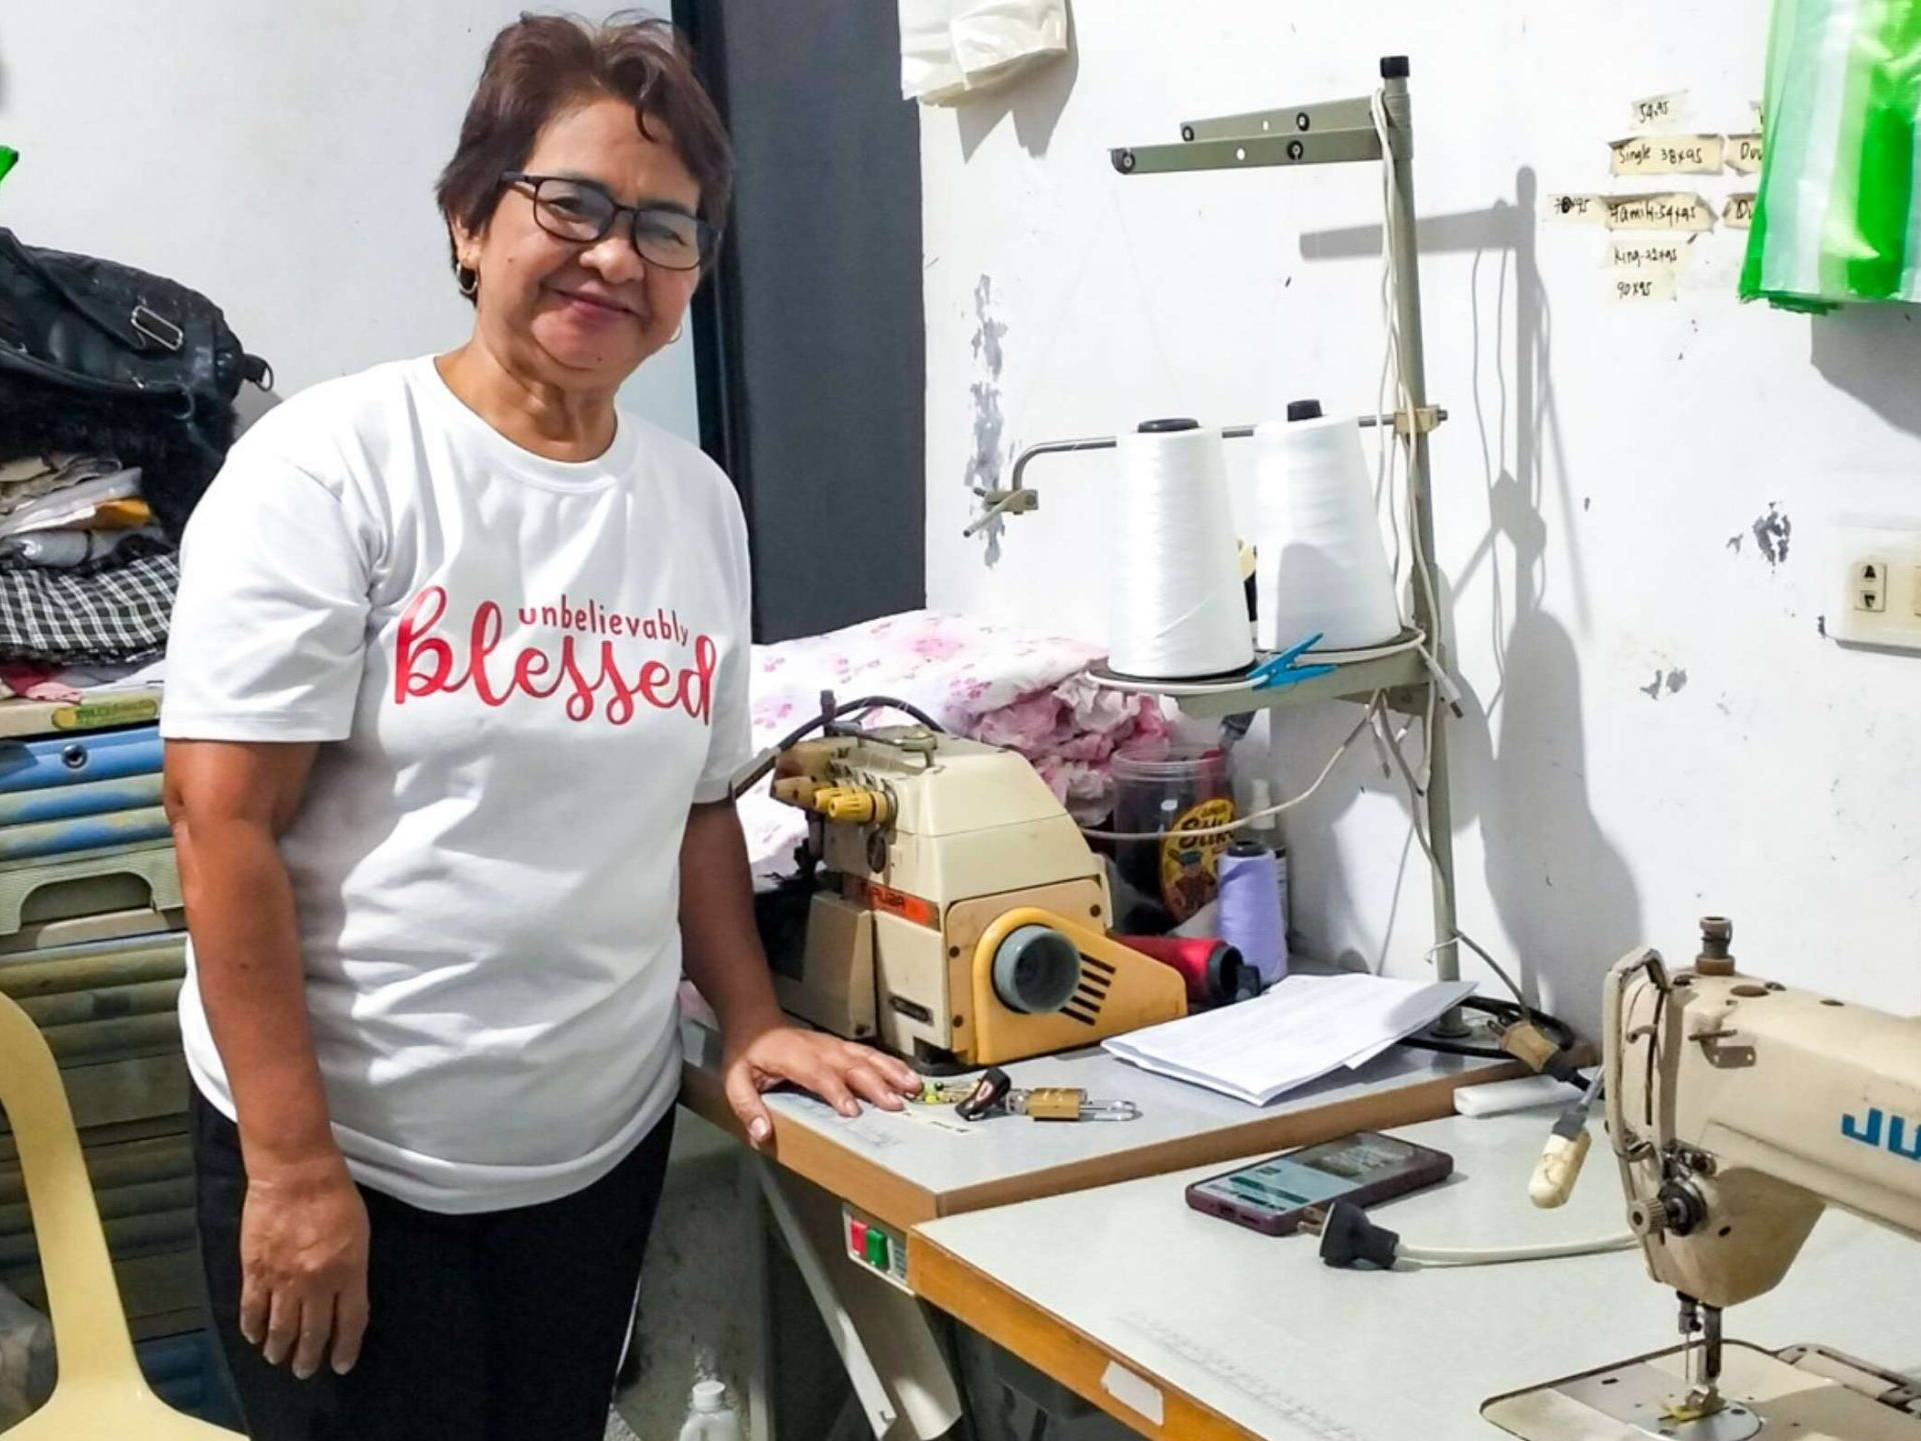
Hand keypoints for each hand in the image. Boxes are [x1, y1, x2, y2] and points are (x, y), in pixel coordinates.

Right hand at [239, 1152, 370, 1379]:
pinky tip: (253, 1336)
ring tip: (277, 1359)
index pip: (350, 1322)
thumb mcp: (360, 1233)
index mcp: (349, 1272)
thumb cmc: (336, 1195)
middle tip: (305, 1371)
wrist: (296, 1173)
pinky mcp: (255, 1270)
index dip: (346, 1347)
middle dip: (309, 1357)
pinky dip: (251, 1327)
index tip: (342, 1364)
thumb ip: (353, 1268)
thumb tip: (345, 1295)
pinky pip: (251, 1308)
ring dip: (279, 1348)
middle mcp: (317, 1284)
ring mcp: (284, 1279)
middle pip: (313, 1332)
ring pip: (280, 1327)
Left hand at [722, 1022, 921, 1146]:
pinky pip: (869, 1054)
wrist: (756, 1024)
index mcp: (793, 1057)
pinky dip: (891, 1064)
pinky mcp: (842, 1047)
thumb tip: (762, 1132)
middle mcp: (819, 1048)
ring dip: (891, 1071)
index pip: (818, 1074)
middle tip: (896, 1105)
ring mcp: (833, 1045)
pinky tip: (908, 1076)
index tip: (853, 1112)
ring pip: (866, 1056)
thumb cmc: (747, 1056)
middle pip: (850, 1064)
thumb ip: (747, 1107)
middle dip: (875, 1084)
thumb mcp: (735, 1081)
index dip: (836, 1091)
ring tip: (913, 1087)